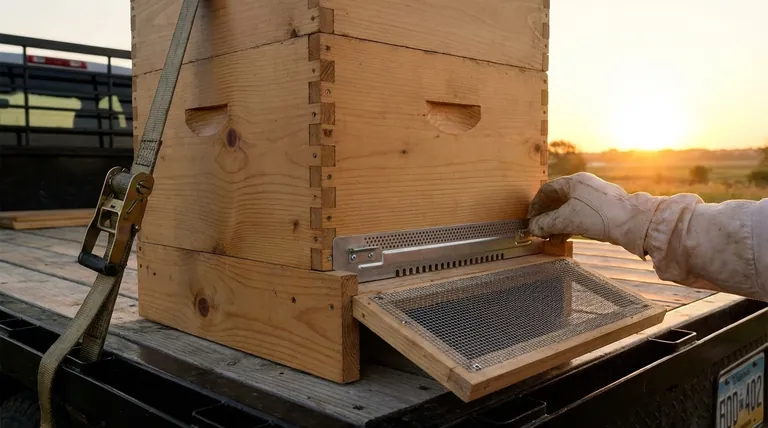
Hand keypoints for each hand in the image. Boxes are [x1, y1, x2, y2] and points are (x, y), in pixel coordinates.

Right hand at [527, 172, 663, 257]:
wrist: (633, 223)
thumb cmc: (600, 216)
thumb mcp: (566, 219)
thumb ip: (546, 223)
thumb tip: (532, 228)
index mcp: (574, 181)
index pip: (546, 190)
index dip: (535, 205)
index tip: (530, 219)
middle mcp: (584, 187)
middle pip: (557, 200)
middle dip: (546, 216)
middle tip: (538, 230)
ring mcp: (594, 199)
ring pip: (568, 209)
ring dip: (557, 223)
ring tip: (549, 237)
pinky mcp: (602, 211)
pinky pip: (579, 216)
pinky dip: (569, 226)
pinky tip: (564, 238)